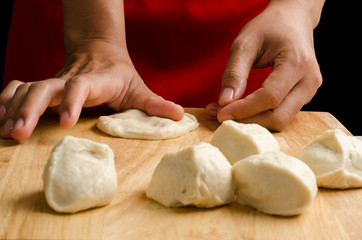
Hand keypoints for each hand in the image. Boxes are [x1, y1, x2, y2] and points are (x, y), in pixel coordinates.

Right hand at [0, 41, 183, 139]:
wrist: (100, 49)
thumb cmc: (119, 73)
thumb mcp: (139, 88)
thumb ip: (155, 103)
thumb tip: (179, 116)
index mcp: (95, 81)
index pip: (79, 87)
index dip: (71, 102)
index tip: (67, 123)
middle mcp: (70, 79)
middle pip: (44, 88)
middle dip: (29, 109)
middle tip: (19, 134)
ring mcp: (55, 81)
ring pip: (27, 88)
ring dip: (14, 108)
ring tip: (6, 132)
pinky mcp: (45, 85)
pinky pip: (19, 88)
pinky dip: (7, 100)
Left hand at [206, 0, 322, 130]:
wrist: (293, 20)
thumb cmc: (269, 27)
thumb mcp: (245, 44)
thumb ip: (235, 73)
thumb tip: (224, 102)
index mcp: (297, 62)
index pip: (270, 97)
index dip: (243, 109)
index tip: (220, 113)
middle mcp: (309, 81)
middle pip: (278, 117)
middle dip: (247, 120)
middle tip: (218, 114)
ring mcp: (309, 91)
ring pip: (280, 120)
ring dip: (251, 121)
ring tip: (225, 111)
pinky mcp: (303, 97)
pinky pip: (281, 115)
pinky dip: (259, 116)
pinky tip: (240, 109)